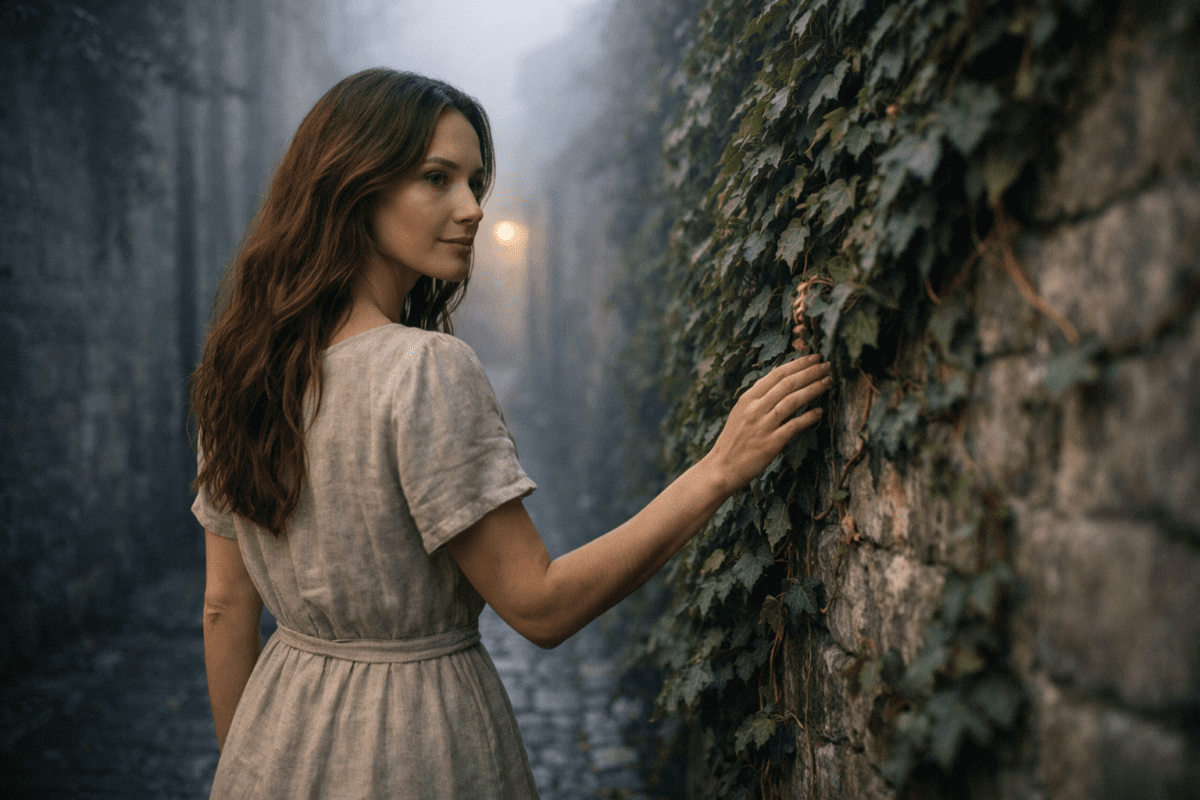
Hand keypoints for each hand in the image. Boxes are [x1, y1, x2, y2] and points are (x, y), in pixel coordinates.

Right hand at [702, 355, 831, 491]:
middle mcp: (755, 409)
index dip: (798, 364)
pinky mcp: (771, 443)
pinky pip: (794, 425)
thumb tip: (779, 377)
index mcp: (747, 399)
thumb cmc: (733, 441)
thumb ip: (758, 397)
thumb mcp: (740, 413)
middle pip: (788, 383)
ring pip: (793, 400)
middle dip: (810, 372)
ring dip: (814, 389)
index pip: (776, 374)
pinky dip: (808, 417)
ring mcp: (763, 426)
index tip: (814, 357)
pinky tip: (820, 411)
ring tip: (828, 382)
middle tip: (827, 365)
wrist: (720, 469)